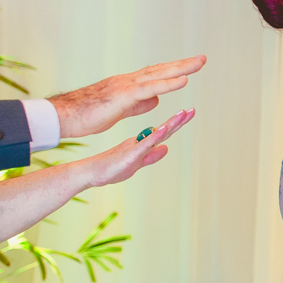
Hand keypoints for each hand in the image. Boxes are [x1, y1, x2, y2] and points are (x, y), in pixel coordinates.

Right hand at [50, 55, 205, 138]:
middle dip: (182, 64)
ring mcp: (126, 86)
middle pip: (160, 69)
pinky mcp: (123, 95)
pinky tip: (183, 80)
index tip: (190, 66)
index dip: (172, 70)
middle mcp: (128, 81)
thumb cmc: (88, 114)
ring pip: (158, 74)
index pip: (155, 74)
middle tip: (202, 59)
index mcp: (128, 85)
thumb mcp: (120, 110)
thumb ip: (138, 104)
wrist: (65, 117)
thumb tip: (156, 100)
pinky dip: (168, 83)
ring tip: (199, 63)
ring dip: (180, 68)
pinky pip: (150, 88)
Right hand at [74, 108, 194, 187]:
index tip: (188, 112)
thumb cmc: (112, 168)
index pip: (164, 132)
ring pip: (157, 134)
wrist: (91, 172)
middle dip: (179, 120)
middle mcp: (141, 142)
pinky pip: (144, 145)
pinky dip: (154, 137)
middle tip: (192, 110)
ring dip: (171, 124)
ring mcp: (135, 147)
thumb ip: (151, 156)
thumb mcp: (137, 162)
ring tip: (183, 114)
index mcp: (143, 143)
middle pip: (164, 130)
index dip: (176, 123)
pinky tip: (163, 129)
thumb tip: (166, 148)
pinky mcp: (130, 154)